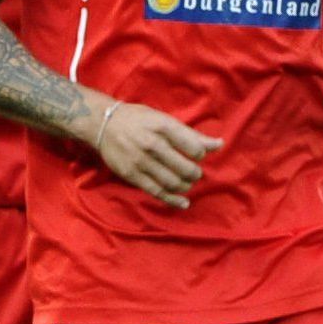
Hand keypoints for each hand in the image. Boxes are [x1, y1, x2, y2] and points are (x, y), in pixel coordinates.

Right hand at [91, 99, 219, 208]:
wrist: (103, 124)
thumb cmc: (139, 120)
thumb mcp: (164, 120)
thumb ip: (191, 135)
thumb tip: (219, 144)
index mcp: (164, 127)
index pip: (195, 149)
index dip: (200, 155)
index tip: (196, 155)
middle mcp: (152, 144)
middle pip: (186, 169)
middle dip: (194, 174)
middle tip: (193, 173)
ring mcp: (140, 161)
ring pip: (173, 182)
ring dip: (185, 186)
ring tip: (185, 182)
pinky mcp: (131, 175)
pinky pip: (156, 192)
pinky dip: (173, 200)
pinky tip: (183, 203)